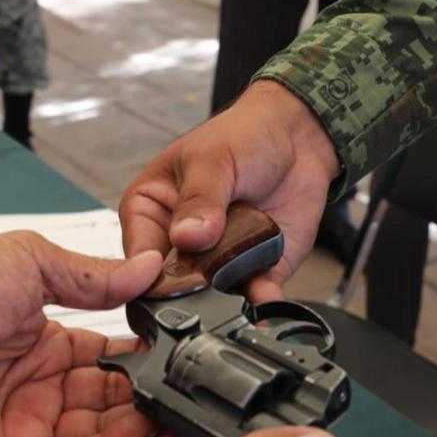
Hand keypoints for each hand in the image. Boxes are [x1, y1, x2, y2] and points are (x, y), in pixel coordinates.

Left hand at [0, 232, 162, 436]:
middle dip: (144, 395)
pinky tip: (139, 429)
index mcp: (40, 345)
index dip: (139, 358)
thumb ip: (97, 276)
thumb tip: (151, 269)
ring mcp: (23, 430)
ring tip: (171, 405)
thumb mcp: (35, 262)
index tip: (175, 350)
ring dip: (134, 425)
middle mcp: (35, 390)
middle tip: (182, 384)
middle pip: (106, 403)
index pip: (105, 361)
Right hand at [120, 80, 340, 301]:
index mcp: (150, 211)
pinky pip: (253, 297)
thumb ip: (199, 199)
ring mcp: (216, 262)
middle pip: (170, 285)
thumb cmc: (244, 136)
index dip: (147, 270)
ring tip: (236, 288)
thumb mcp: (213, 158)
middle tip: (206, 282)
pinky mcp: (254, 271)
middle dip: (188, 292)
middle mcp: (179, 244)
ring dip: (223, 299)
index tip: (167, 273)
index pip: (137, 254)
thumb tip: (186, 236)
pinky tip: (265, 296)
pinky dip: (260, 300)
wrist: (299, 137)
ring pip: (211, 298)